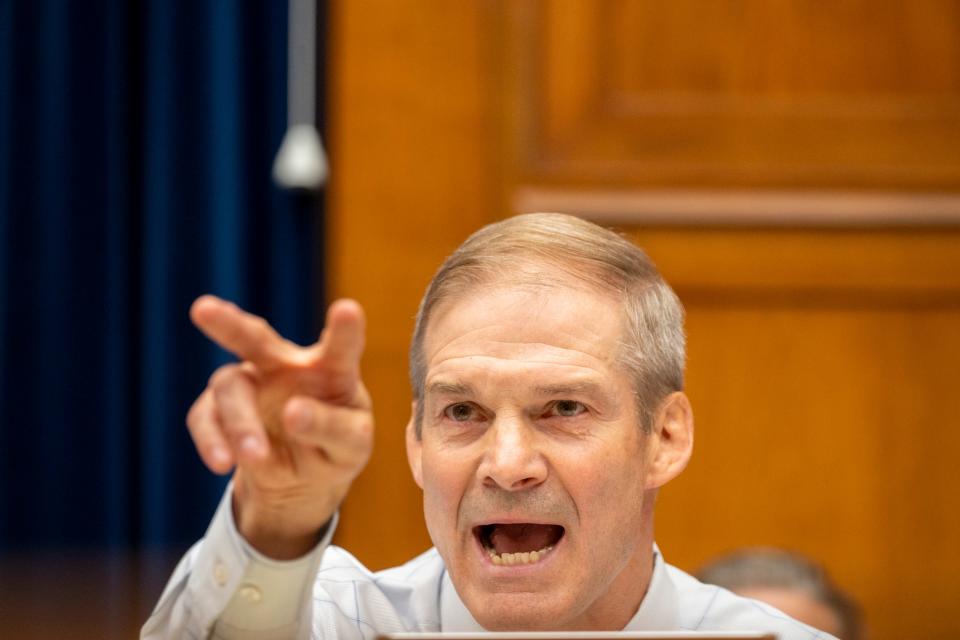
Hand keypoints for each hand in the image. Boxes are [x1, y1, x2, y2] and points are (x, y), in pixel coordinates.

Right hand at [186, 295, 372, 558]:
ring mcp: (249, 383)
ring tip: (256, 456)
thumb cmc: (336, 448)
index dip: (344, 330)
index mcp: (331, 369)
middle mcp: (286, 365)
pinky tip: (222, 463)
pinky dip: (212, 440)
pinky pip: (204, 418)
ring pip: (230, 386)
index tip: (348, 310)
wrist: (302, 474)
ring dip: (241, 423)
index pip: (340, 347)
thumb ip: (332, 429)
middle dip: (230, 324)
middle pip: (257, 338)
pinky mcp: (218, 409)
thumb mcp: (350, 446)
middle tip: (203, 309)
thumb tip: (291, 414)